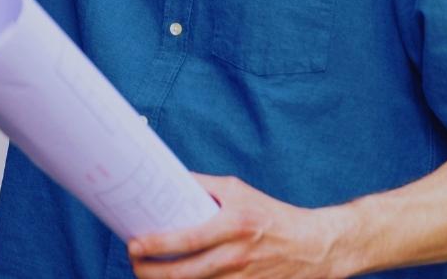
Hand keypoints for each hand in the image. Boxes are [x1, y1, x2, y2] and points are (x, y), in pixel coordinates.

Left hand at [127, 174, 350, 278]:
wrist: (314, 244)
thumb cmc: (269, 212)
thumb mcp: (236, 191)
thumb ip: (202, 186)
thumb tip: (165, 177)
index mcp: (234, 225)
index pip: (187, 239)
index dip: (156, 245)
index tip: (133, 244)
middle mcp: (238, 255)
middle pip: (185, 273)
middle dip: (151, 272)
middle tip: (134, 263)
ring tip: (146, 274)